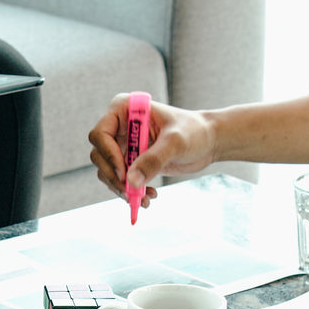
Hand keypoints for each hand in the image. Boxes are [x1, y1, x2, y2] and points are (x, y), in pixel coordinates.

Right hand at [87, 93, 217, 209]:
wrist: (208, 141)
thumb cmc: (194, 131)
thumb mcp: (175, 143)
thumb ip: (153, 160)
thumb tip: (131, 182)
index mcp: (124, 110)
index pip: (100, 134)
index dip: (108, 155)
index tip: (124, 173)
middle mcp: (119, 126)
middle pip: (100, 156)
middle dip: (114, 177)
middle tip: (130, 193)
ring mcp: (123, 145)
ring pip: (108, 171)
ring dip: (122, 188)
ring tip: (143, 199)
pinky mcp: (130, 161)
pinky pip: (120, 180)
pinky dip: (131, 191)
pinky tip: (149, 196)